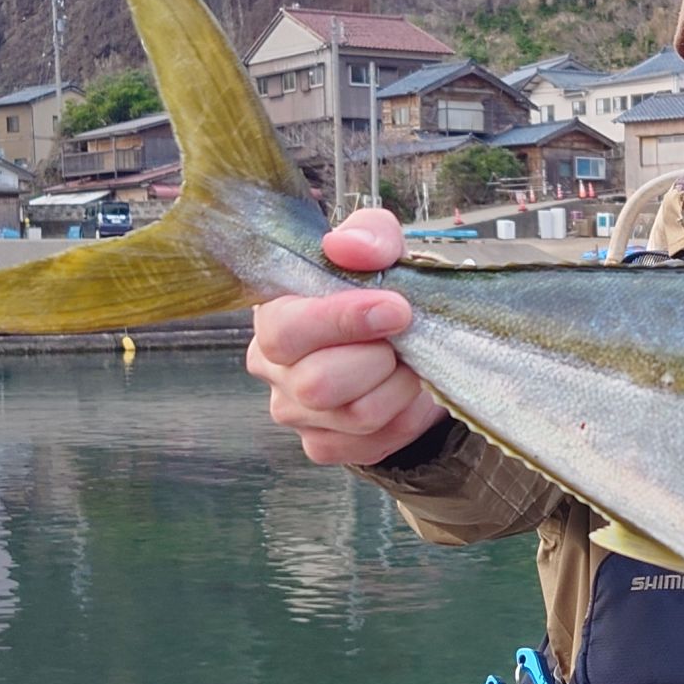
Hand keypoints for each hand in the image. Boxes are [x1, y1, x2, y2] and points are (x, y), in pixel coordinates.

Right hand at [245, 208, 447, 467]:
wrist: (411, 346)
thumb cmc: (383, 293)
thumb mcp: (383, 253)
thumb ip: (368, 237)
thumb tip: (344, 247)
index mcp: (273, 316)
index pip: (286, 329)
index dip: (342, 321)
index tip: (396, 309)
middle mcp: (272, 368)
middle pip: (318, 383)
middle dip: (379, 360)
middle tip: (405, 340)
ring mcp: (295, 413)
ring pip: (355, 415)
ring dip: (399, 387)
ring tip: (409, 363)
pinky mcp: (324, 445)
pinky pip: (374, 443)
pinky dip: (405, 418)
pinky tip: (407, 393)